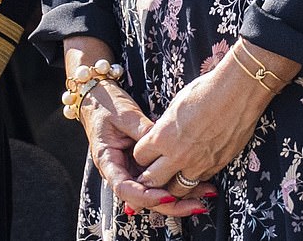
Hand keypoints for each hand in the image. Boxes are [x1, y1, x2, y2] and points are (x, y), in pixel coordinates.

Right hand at [79, 79, 214, 215]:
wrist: (98, 98)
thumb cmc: (107, 105)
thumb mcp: (124, 115)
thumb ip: (142, 130)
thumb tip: (162, 139)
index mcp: (108, 162)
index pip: (125, 189)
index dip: (146, 196)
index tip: (167, 196)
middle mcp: (121, 171)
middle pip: (144, 199)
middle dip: (170, 205)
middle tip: (196, 204)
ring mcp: (133, 168)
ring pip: (154, 190)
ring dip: (178, 195)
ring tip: (204, 193)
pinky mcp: (142, 163)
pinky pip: (158, 177)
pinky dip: (175, 179)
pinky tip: (197, 180)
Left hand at [132, 41, 297, 192]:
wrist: (238, 91)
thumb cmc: (206, 90)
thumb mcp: (176, 105)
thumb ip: (165, 128)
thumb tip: (160, 136)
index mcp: (163, 136)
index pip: (139, 157)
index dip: (142, 153)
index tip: (147, 149)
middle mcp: (178, 155)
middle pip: (153, 181)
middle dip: (151, 175)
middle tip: (155, 169)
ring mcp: (198, 164)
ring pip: (176, 189)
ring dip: (172, 183)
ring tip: (174, 173)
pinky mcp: (216, 166)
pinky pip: (199, 181)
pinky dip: (195, 177)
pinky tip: (196, 164)